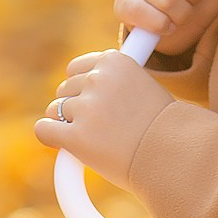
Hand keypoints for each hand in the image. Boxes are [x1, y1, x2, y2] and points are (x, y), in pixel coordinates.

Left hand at [33, 49, 174, 187]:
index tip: (91, 102)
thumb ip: (114, 84)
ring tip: (96, 140)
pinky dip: (49, 137)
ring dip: (68, 125)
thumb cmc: (163, 129)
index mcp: (115, 61)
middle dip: (75, 108)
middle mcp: (98, 78)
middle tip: (97, 126)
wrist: (174, 157)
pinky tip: (60, 145)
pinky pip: (44, 130)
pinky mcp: (76, 135)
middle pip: (64, 89)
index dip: (81, 88)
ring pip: (55, 111)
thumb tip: (83, 87)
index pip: (77, 68)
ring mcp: (86, 107)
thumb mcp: (143, 88)